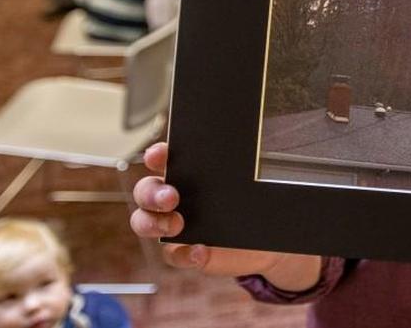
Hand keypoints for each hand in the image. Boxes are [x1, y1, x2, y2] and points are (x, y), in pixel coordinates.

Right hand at [130, 142, 321, 286]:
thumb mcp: (249, 185)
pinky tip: (200, 251)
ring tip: (176, 225)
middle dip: (152, 193)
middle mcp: (173, 198)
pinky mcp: (184, 252)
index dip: (155, 155)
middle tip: (171, 198)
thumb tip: (247, 155)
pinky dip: (184, 253)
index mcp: (186, 174)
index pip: (162, 159)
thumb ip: (241, 172)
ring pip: (144, 222)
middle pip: (145, 191)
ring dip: (153, 223)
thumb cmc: (251, 205)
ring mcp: (174, 225)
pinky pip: (174, 255)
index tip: (159, 155)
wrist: (265, 242)